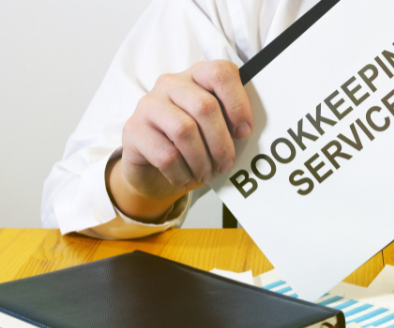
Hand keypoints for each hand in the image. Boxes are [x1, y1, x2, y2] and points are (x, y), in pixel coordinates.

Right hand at [107, 60, 252, 222]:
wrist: (154, 170)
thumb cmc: (194, 146)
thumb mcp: (216, 132)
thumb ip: (232, 124)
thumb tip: (249, 133)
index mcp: (197, 76)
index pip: (221, 73)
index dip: (238, 104)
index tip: (245, 132)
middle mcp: (171, 83)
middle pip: (205, 107)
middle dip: (221, 143)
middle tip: (226, 164)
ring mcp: (149, 104)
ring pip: (185, 131)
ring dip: (202, 160)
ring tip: (206, 174)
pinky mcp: (133, 129)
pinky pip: (166, 154)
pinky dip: (181, 172)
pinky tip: (185, 177)